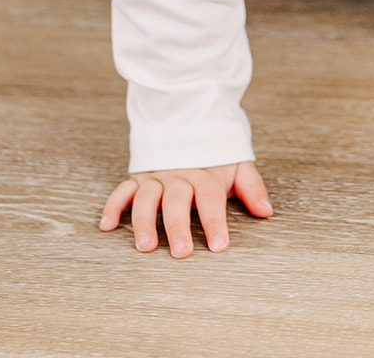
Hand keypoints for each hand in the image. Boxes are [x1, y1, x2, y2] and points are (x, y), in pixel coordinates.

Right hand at [99, 162, 271, 257]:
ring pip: (147, 198)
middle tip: (182, 252)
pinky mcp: (139, 177)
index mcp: (204, 173)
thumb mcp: (237, 164)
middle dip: (178, 226)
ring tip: (145, 246)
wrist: (190, 121)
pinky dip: (113, 206)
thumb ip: (251, 186)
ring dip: (144, 221)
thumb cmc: (215, 155)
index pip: (210, 197)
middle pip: (177, 200)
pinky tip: (107, 226)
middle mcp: (178, 175)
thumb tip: (267, 211)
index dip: (214, 221)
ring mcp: (156, 176)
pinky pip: (122, 190)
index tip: (219, 245)